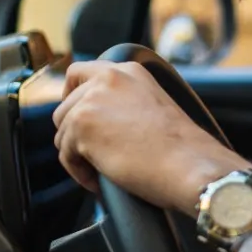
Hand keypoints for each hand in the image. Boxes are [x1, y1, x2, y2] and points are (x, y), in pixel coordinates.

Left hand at [51, 59, 251, 214]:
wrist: (188, 164)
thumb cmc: (181, 149)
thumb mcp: (152, 107)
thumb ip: (124, 103)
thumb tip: (99, 121)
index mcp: (128, 71)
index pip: (79, 72)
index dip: (71, 95)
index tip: (77, 116)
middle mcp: (108, 78)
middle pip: (65, 106)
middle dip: (75, 134)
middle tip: (94, 155)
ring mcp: (91, 100)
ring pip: (62, 132)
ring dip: (77, 155)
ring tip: (101, 171)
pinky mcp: (81, 125)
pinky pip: (66, 155)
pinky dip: (79, 172)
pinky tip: (99, 181)